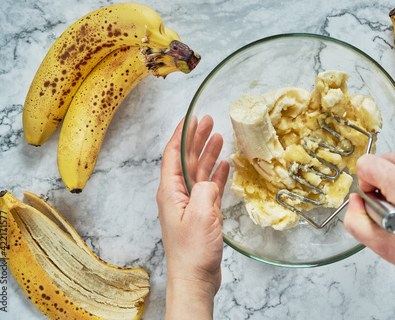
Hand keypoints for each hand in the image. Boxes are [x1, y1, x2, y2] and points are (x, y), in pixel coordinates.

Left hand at [157, 115, 228, 319]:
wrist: (195, 278)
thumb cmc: (193, 250)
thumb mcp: (201, 214)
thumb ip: (205, 189)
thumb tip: (210, 179)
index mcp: (170, 191)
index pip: (173, 154)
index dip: (181, 134)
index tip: (190, 117)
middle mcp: (178, 194)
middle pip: (186, 159)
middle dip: (196, 138)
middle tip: (208, 120)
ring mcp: (190, 204)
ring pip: (198, 171)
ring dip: (207, 154)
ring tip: (218, 137)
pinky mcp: (201, 214)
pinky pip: (208, 188)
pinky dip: (216, 175)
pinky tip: (224, 166)